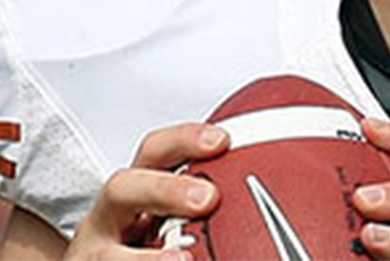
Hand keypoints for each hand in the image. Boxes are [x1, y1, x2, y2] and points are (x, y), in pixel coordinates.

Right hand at [63, 123, 229, 260]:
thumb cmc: (146, 250)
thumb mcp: (177, 223)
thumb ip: (216, 207)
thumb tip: (293, 201)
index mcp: (136, 195)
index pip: (154, 153)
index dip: (184, 141)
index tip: (223, 140)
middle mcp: (109, 221)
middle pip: (123, 188)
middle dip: (164, 188)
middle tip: (207, 198)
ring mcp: (96, 255)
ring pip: (109, 251)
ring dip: (146, 257)